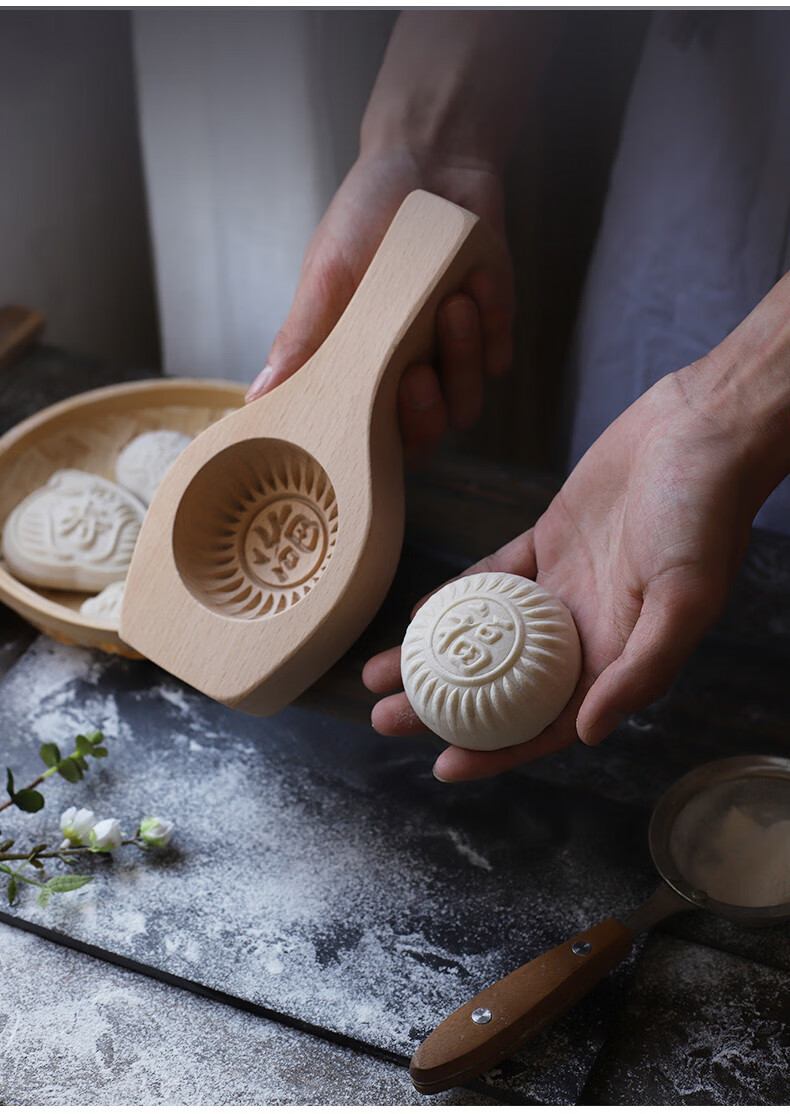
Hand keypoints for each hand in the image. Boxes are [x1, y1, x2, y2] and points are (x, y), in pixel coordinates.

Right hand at [245, 149, 513, 465]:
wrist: (429, 162)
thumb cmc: (365, 219)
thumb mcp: (325, 278)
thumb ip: (299, 341)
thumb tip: (256, 399)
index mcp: (359, 374)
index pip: (373, 441)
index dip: (380, 444)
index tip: (375, 412)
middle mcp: (405, 376)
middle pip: (426, 437)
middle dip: (425, 411)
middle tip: (416, 371)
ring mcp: (451, 359)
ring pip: (467, 404)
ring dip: (461, 359)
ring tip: (454, 302)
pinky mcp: (491, 334)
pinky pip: (498, 359)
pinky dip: (490, 325)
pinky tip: (477, 283)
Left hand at [363, 365, 766, 779]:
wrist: (701, 431)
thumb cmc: (705, 514)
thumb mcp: (686, 599)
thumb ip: (641, 669)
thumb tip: (588, 734)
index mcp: (617, 656)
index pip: (549, 723)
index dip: (497, 752)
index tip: (443, 766)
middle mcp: (585, 632)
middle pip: (503, 687)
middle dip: (444, 710)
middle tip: (385, 719)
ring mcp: (563, 587)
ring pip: (488, 637)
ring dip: (437, 657)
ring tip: (380, 674)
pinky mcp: (549, 543)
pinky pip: (491, 580)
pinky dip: (456, 599)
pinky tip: (417, 615)